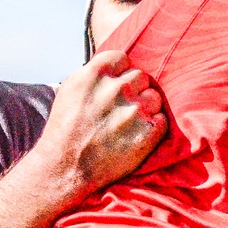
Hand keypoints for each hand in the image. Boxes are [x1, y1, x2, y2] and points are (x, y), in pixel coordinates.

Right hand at [32, 52, 165, 201]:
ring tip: (127, 125)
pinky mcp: (149, 131)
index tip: (115, 87)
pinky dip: (153, 127)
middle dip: (134, 91)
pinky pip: (162, 119)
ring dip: (146, 108)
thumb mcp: (70, 90)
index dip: (120, 74)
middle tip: (120, 110)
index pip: (123, 59)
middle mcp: (117, 88)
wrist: (67, 168)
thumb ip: (94, 75)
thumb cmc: (66, 130)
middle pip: (140, 77)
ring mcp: (135, 109)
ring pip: (154, 97)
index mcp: (95, 73)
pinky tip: (135, 136)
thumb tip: (116, 66)